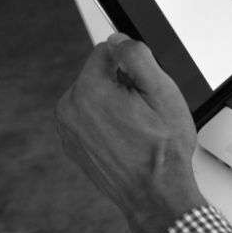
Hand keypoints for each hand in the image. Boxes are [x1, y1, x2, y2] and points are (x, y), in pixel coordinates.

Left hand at [55, 33, 205, 232]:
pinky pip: (91, 118)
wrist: (155, 193)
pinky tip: (128, 139)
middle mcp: (70, 109)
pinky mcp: (73, 145)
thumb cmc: (163, 149)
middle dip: (123, 84)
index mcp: (88, 91)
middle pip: (99, 74)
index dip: (133, 64)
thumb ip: (137, 56)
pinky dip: (108, 123)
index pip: (107, 51)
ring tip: (138, 127)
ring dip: (115, 104)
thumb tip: (119, 39)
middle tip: (146, 110)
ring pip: (95, 96)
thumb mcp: (163, 92)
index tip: (145, 87)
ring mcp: (69, 130)